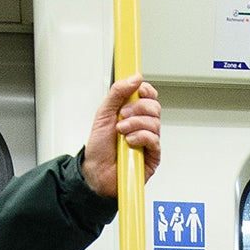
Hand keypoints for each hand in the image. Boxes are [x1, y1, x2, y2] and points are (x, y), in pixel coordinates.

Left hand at [81, 75, 161, 196]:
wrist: (95, 172)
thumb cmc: (99, 148)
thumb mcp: (103, 113)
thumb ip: (117, 92)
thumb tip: (134, 77)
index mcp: (132, 113)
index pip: (149, 95)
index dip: (146, 90)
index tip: (138, 90)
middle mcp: (142, 125)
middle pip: (154, 106)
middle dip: (137, 109)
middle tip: (122, 116)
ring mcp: (148, 140)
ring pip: (154, 122)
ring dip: (135, 124)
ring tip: (121, 132)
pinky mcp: (152, 155)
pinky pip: (154, 139)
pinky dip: (140, 137)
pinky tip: (129, 142)